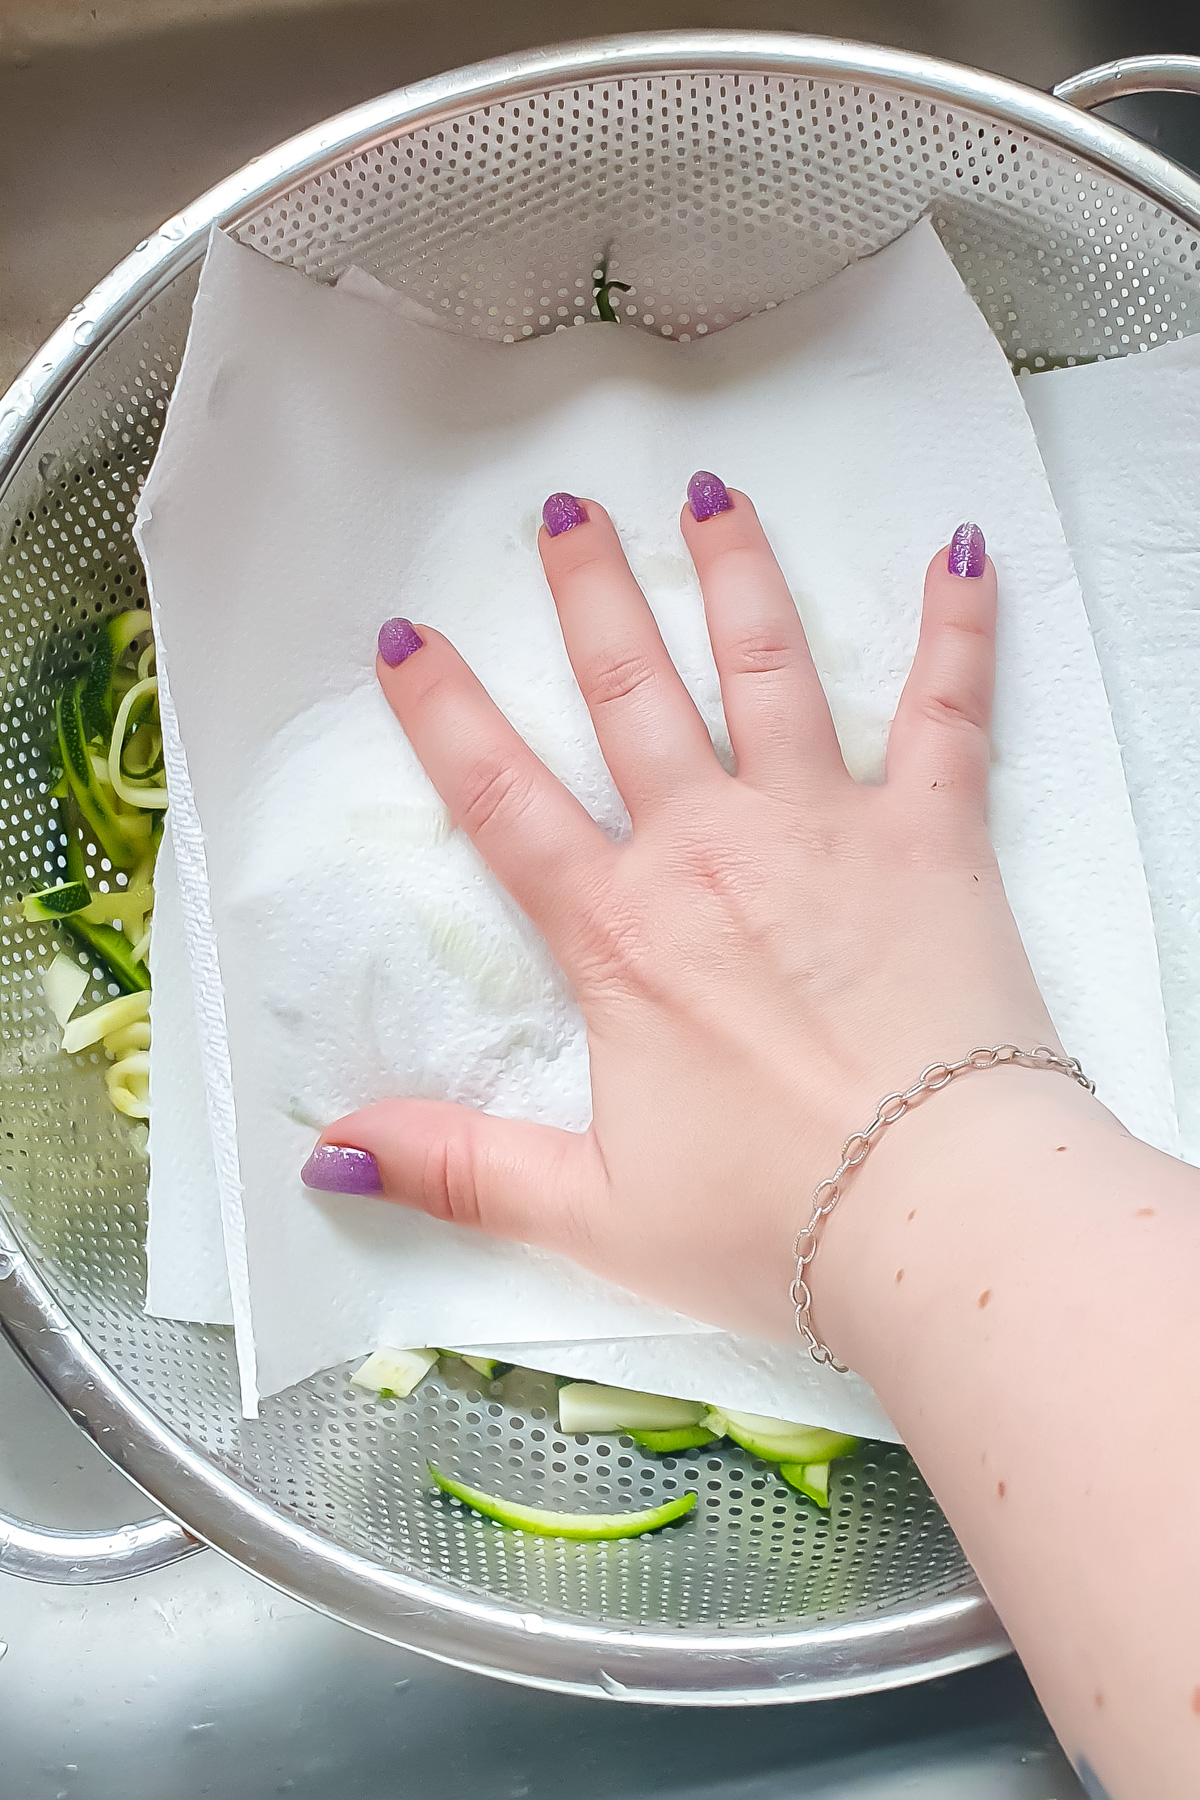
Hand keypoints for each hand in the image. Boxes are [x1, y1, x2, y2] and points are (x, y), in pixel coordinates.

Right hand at [304, 484, 1054, 1346]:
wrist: (938, 1218)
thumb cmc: (772, 1225)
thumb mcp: (590, 1213)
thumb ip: (456, 1171)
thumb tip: (327, 1158)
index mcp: (620, 936)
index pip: (503, 799)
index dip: (444, 714)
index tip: (406, 637)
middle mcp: (710, 851)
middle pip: (632, 696)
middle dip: (590, 595)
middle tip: (563, 512)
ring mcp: (825, 827)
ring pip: (766, 667)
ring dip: (732, 572)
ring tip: (709, 494)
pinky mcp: (933, 835)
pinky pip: (948, 707)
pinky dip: (957, 626)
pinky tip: (959, 551)